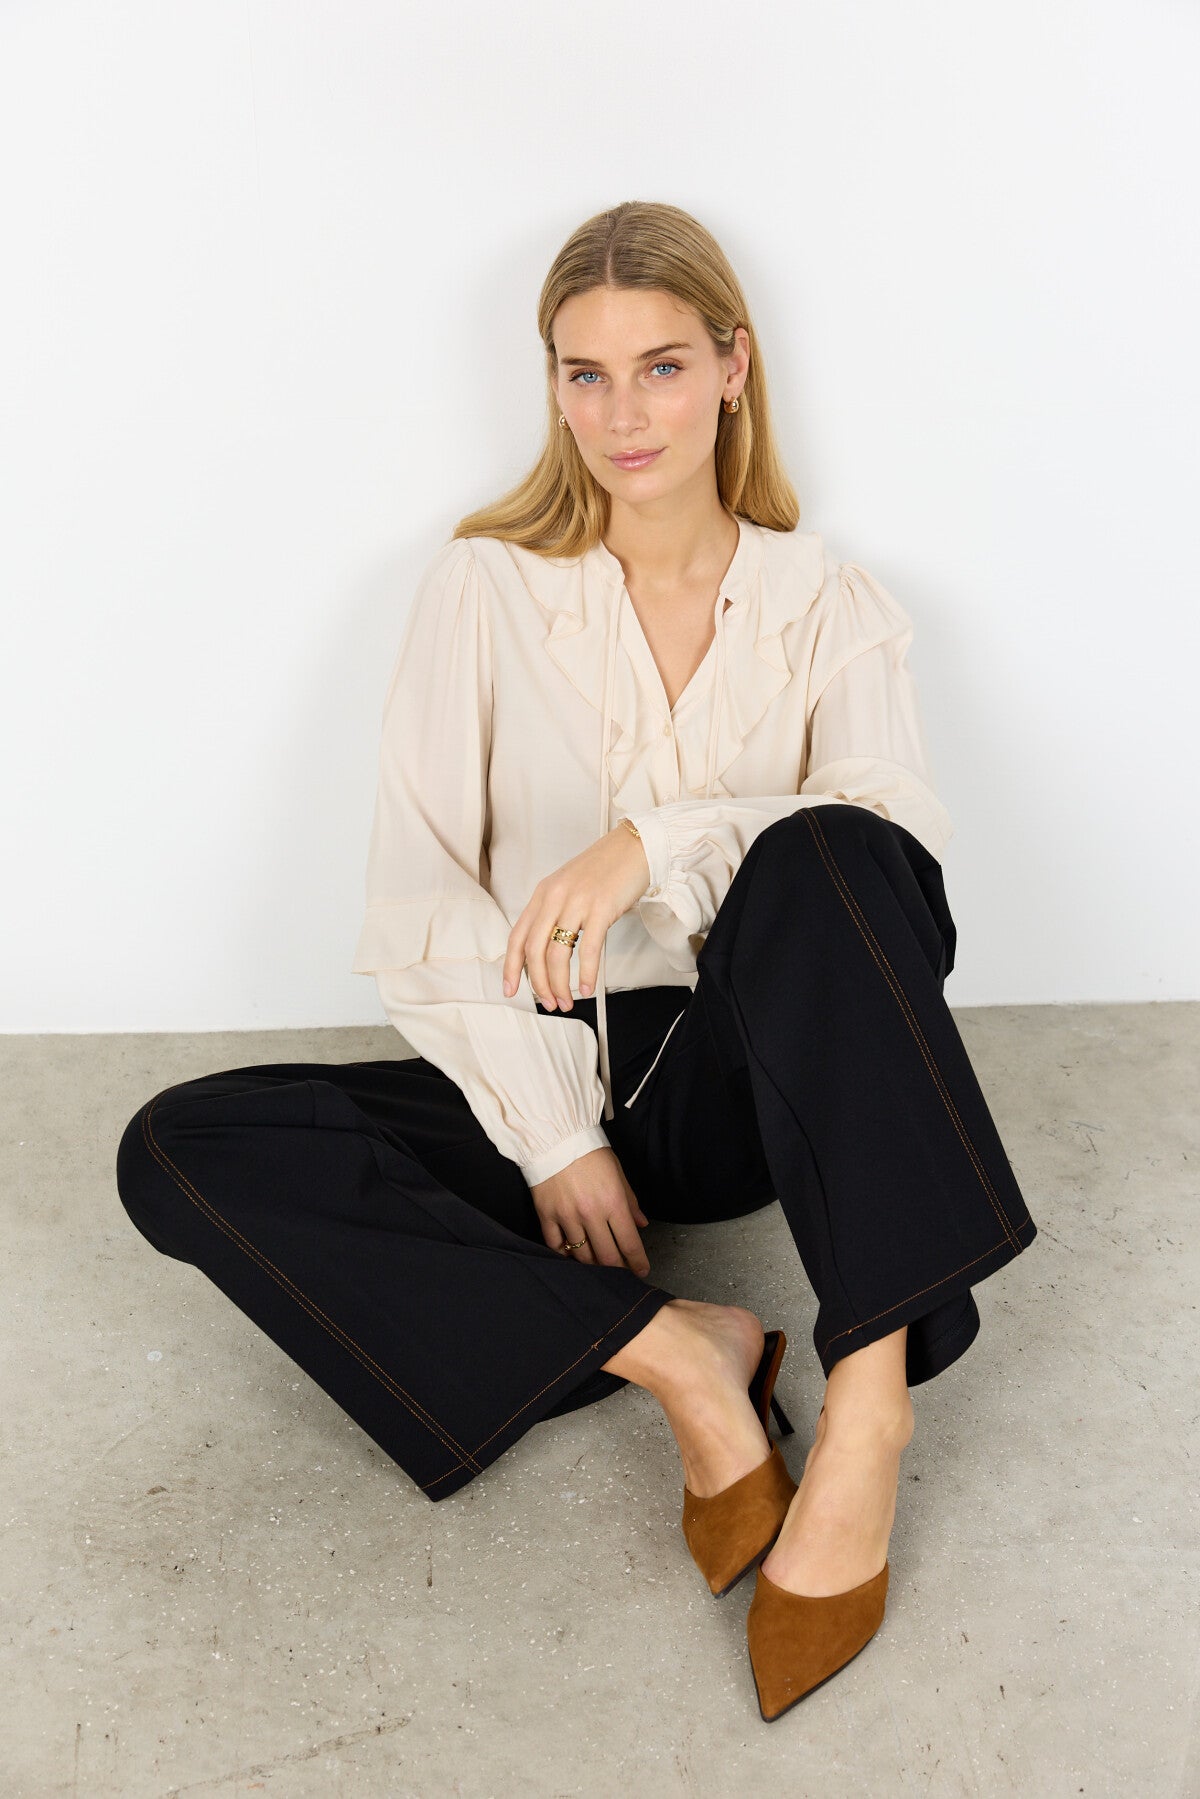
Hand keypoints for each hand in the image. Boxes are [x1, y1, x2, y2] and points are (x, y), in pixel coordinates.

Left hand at [501, 824, 650, 1008]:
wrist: (635, 847)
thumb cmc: (605, 870)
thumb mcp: (568, 887)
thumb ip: (554, 913)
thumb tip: (547, 953)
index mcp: (543, 894)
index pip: (517, 936)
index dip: (511, 967)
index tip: (510, 989)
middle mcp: (554, 897)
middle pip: (534, 950)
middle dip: (539, 983)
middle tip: (549, 1003)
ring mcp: (577, 902)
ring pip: (557, 954)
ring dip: (560, 984)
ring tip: (567, 1002)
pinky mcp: (601, 908)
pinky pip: (588, 949)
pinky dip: (585, 974)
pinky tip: (587, 988)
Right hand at [529, 1145, 650, 1276]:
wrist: (554, 1137)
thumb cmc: (590, 1152)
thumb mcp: (618, 1172)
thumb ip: (630, 1201)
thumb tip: (641, 1224)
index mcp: (613, 1202)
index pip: (630, 1243)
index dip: (638, 1262)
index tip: (641, 1271)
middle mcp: (591, 1214)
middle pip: (607, 1256)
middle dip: (618, 1269)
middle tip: (622, 1272)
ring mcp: (567, 1217)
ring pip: (581, 1255)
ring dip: (593, 1264)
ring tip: (599, 1265)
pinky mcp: (546, 1215)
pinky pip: (555, 1245)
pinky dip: (565, 1254)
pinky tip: (572, 1255)